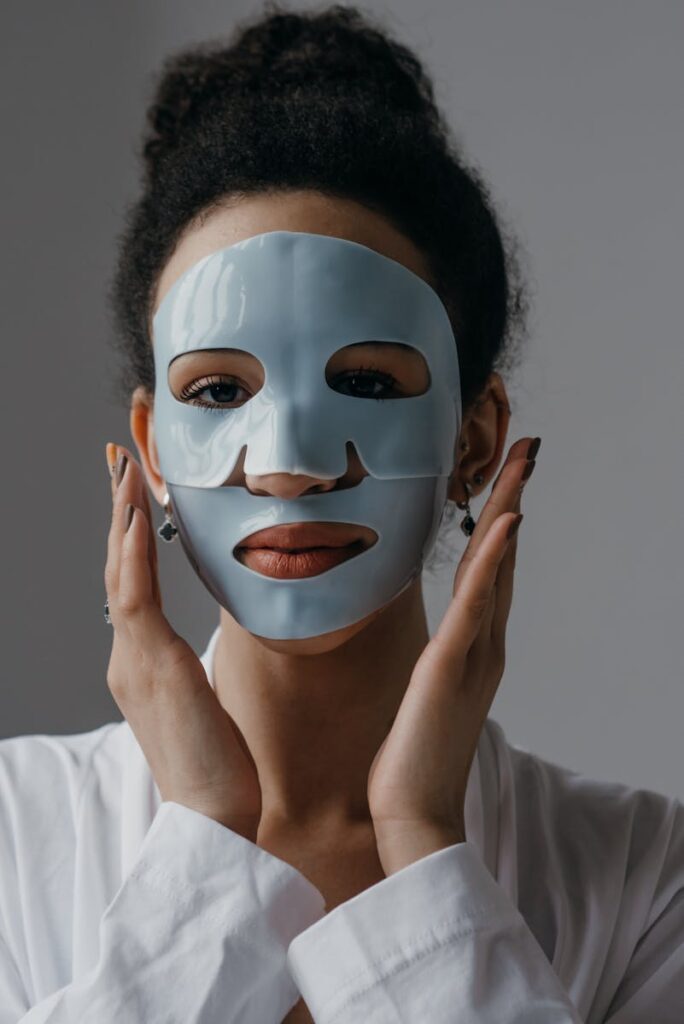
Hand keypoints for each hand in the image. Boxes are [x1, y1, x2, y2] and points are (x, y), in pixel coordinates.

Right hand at [103, 443, 261, 841]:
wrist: (214, 817)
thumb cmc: (217, 765)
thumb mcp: (203, 702)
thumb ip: (192, 669)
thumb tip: (200, 650)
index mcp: (142, 662)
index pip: (133, 584)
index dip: (131, 535)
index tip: (135, 491)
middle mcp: (129, 656)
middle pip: (119, 568)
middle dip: (119, 510)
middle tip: (120, 458)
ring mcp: (135, 661)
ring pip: (122, 574)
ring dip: (123, 516)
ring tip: (125, 468)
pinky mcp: (152, 668)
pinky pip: (137, 599)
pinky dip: (133, 554)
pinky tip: (136, 516)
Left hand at [367, 436, 538, 874]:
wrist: (412, 815)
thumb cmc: (411, 758)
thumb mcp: (424, 695)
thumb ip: (436, 661)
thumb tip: (432, 643)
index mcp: (475, 648)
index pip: (492, 572)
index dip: (501, 522)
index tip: (507, 479)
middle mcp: (484, 645)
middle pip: (504, 558)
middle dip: (514, 499)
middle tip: (527, 449)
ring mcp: (474, 654)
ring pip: (498, 568)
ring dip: (510, 510)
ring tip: (523, 463)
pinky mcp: (452, 667)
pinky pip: (478, 603)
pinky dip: (495, 559)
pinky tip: (508, 521)